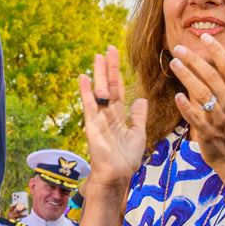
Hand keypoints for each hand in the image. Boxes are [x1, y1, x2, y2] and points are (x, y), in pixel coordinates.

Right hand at [76, 50, 148, 196]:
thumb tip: (141, 100)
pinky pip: (89, 106)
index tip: (115, 57)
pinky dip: (86, 91)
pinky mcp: (92, 126)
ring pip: (99, 92)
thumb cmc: (126, 160)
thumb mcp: (138, 133)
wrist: (117, 176)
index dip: (117, 73)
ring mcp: (98, 119)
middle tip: (108, 48)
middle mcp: (106, 114)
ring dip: (98, 74)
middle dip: (108, 68)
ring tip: (97, 56)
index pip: (118, 89)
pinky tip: (83, 78)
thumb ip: (138, 116)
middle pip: (108, 86)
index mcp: (117, 116)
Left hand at [167, 34, 224, 176]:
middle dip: (195, 60)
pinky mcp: (207, 132)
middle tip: (179, 48)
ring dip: (187, 77)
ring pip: (201, 93)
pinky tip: (177, 97)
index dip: (217, 51)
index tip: (204, 37)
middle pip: (211, 77)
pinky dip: (187, 108)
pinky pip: (196, 117)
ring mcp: (219, 118)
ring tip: (174, 64)